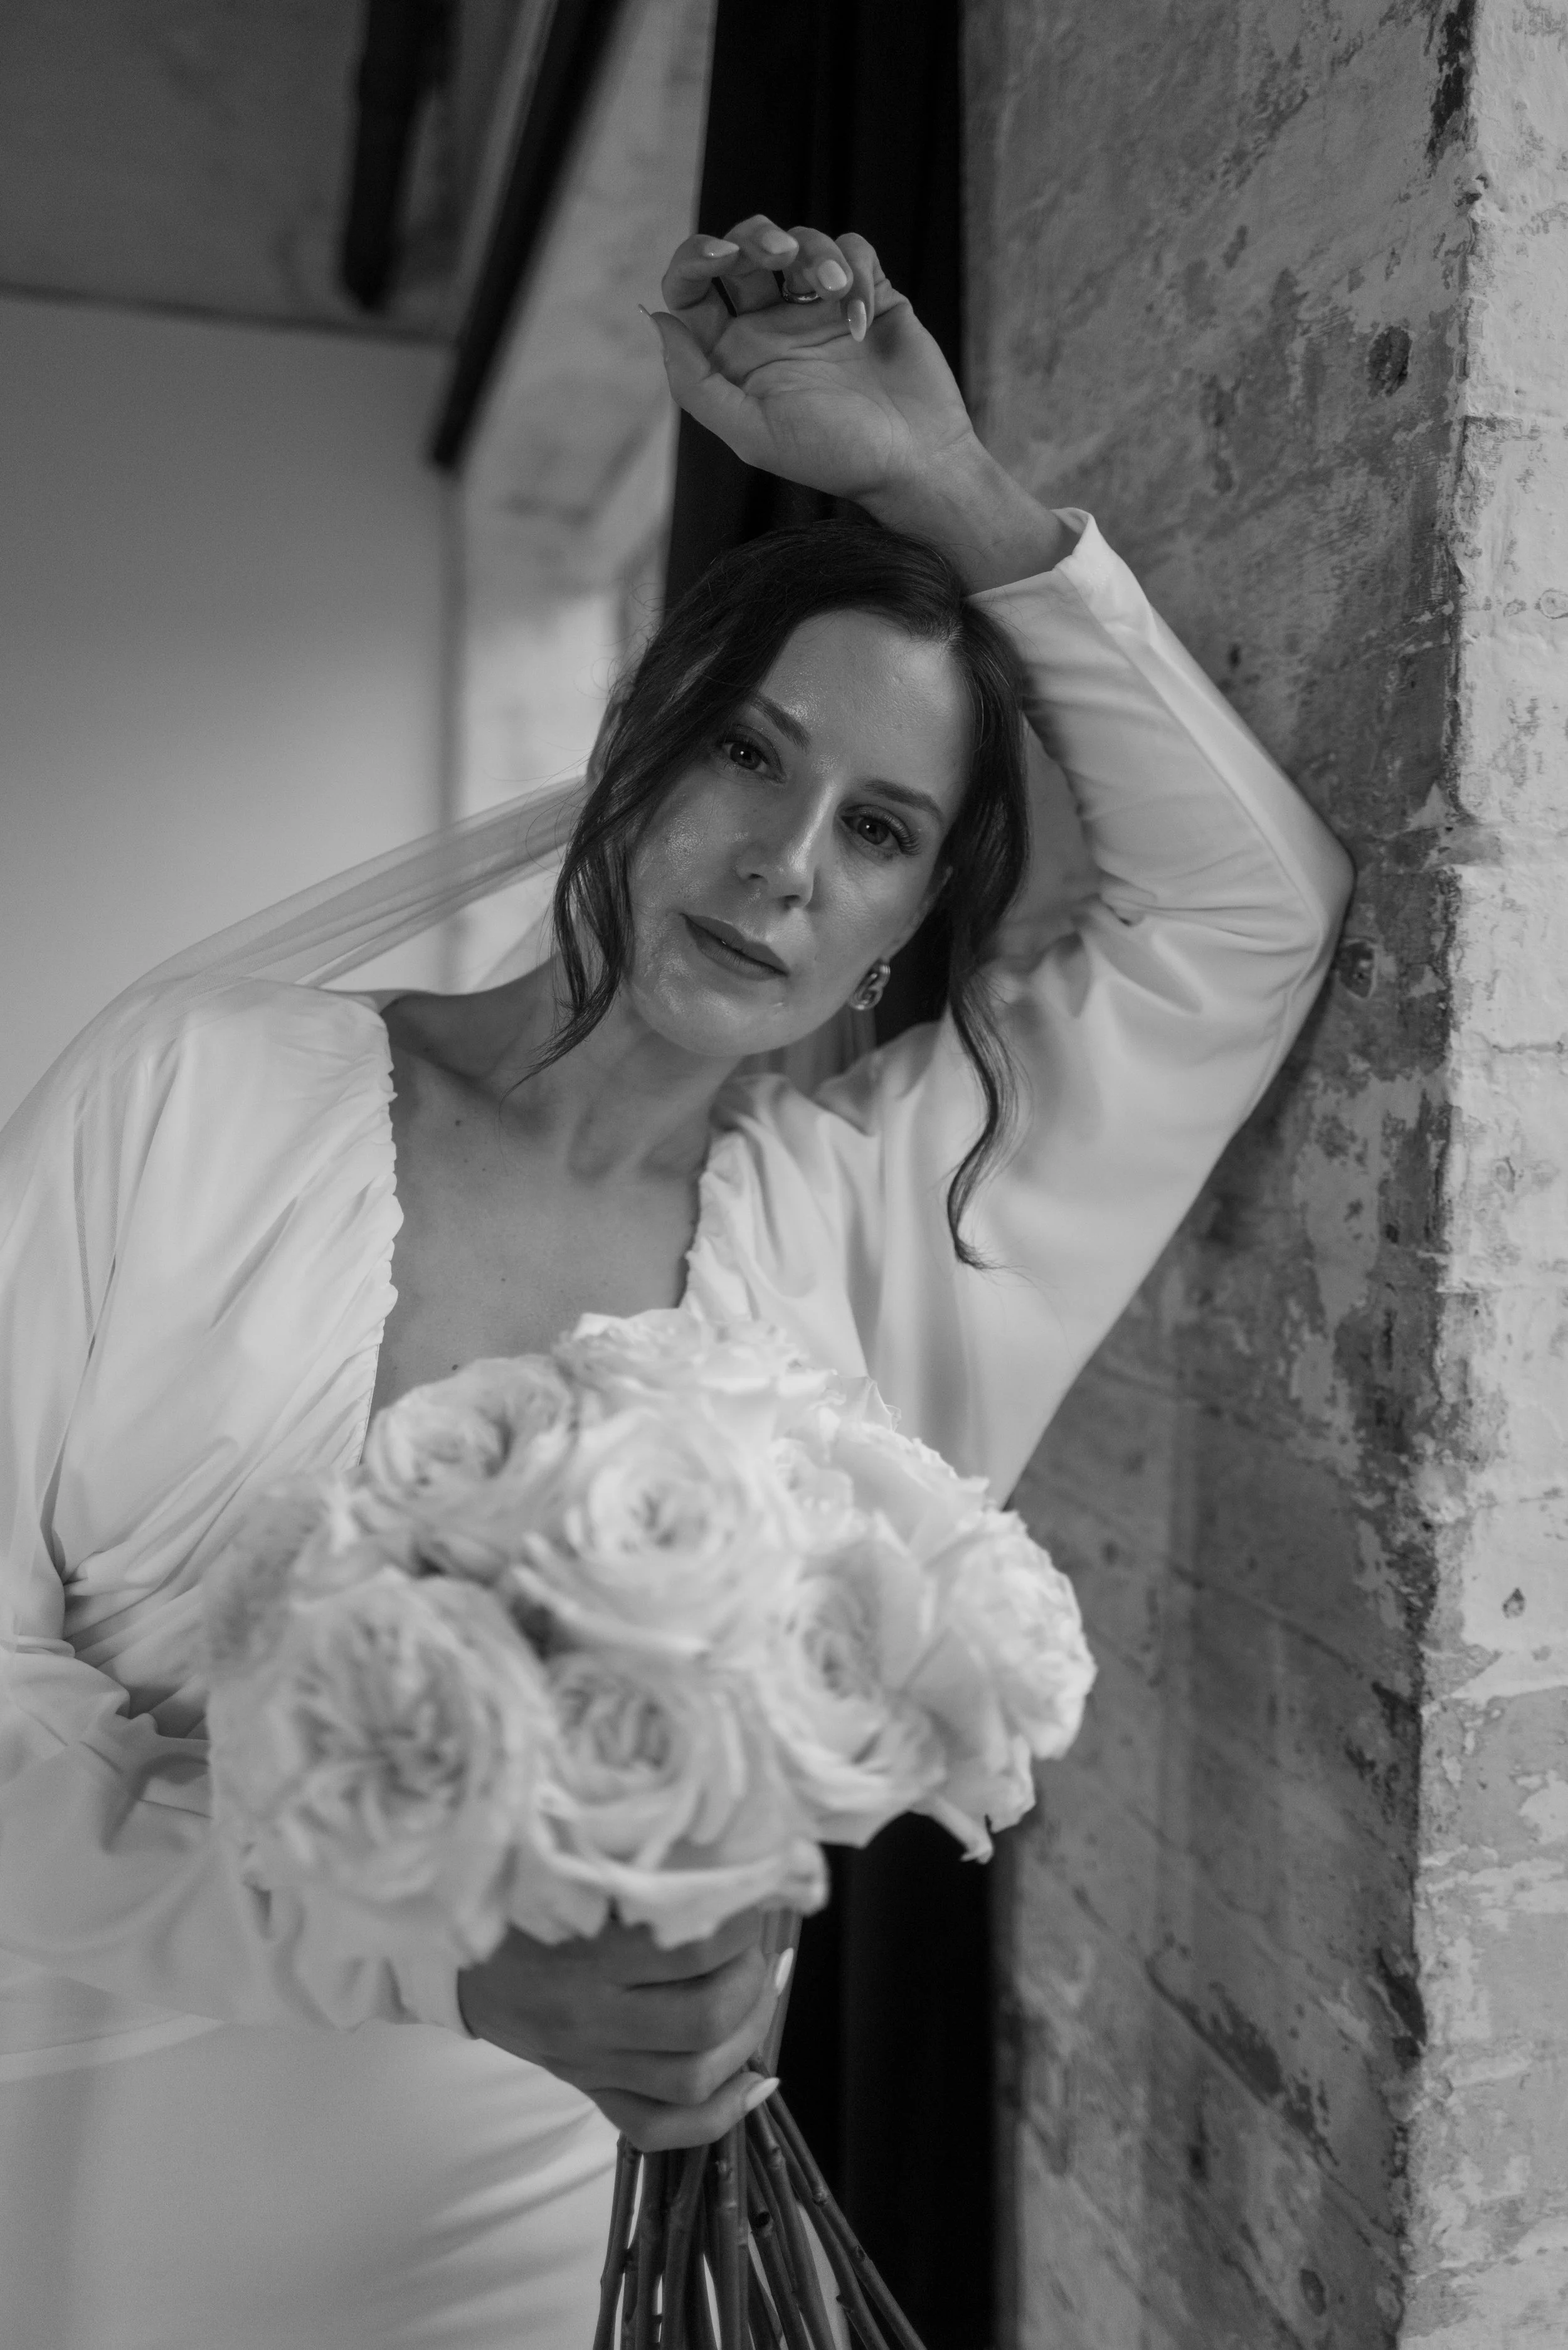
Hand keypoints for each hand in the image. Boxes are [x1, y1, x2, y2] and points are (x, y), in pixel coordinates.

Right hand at [456, 1907, 785, 2151]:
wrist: (454, 1961)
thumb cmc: (520, 1903)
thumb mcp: (575, 1875)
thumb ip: (642, 1874)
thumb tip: (726, 1866)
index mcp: (589, 1956)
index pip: (694, 1948)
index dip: (740, 1925)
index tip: (746, 1900)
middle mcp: (591, 2018)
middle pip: (705, 2020)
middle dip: (751, 1983)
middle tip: (754, 1951)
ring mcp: (591, 2065)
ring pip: (695, 2078)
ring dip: (747, 2039)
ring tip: (754, 1999)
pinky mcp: (590, 2091)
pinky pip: (660, 2127)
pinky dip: (719, 2115)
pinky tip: (754, 2082)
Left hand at [648, 212, 1075, 591]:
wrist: (915, 462)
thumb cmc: (834, 457)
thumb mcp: (752, 432)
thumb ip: (694, 382)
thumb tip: (658, 318)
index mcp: (735, 356)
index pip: (694, 290)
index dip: (695, 259)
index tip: (721, 257)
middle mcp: (772, 326)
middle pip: (743, 249)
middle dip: (754, 236)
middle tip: (778, 252)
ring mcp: (820, 309)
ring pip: (800, 241)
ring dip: (814, 254)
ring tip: (835, 291)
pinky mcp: (868, 294)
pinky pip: (853, 249)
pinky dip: (856, 270)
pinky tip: (865, 317)